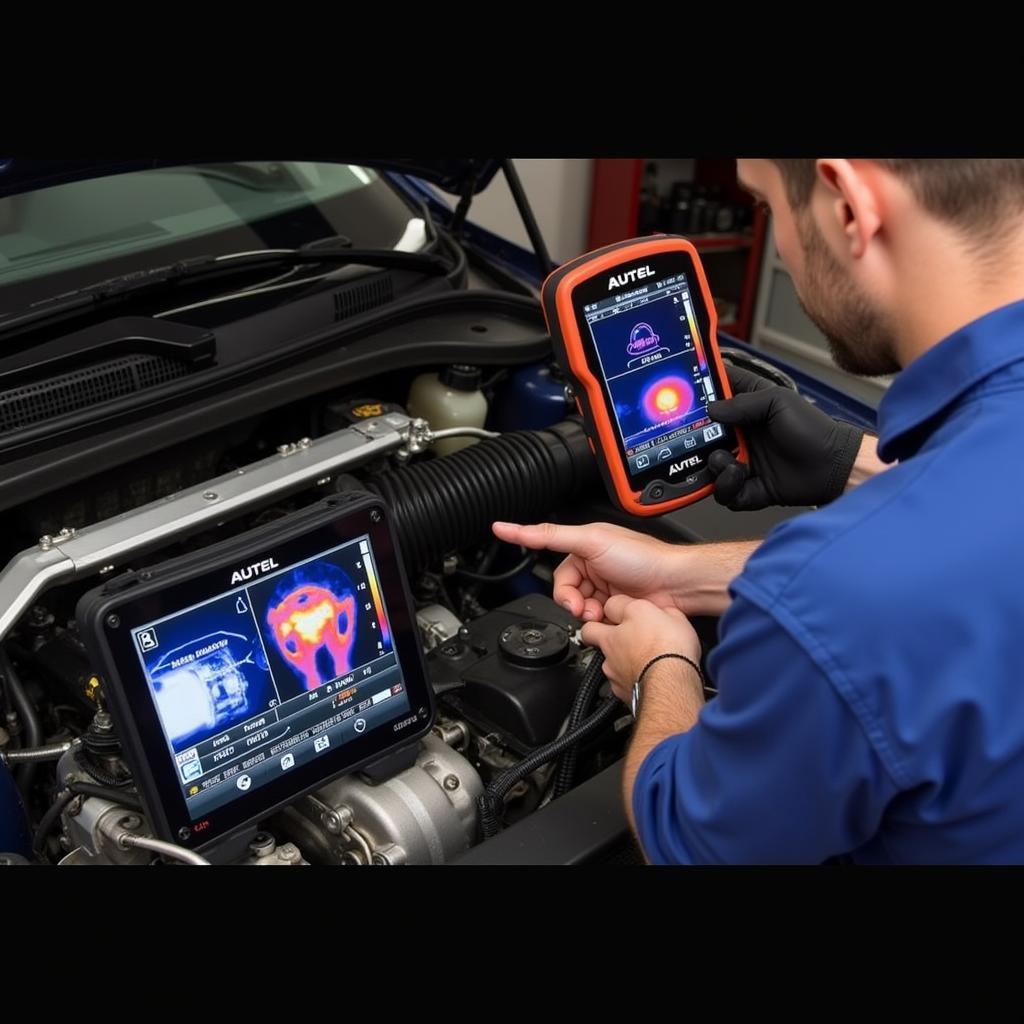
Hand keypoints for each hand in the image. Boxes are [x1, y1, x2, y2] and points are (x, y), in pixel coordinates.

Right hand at [492, 520, 682, 621]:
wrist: (674, 584)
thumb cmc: (642, 557)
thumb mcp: (591, 541)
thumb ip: (551, 536)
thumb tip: (514, 529)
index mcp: (586, 546)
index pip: (557, 570)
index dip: (556, 581)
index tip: (538, 584)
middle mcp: (595, 566)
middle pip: (567, 592)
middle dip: (574, 602)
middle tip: (584, 606)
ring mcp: (606, 587)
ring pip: (581, 608)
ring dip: (588, 613)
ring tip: (601, 612)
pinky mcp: (616, 607)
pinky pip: (597, 619)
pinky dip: (601, 621)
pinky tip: (612, 616)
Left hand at [580, 595, 700, 702]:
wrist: (671, 686)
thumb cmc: (672, 651)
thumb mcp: (676, 617)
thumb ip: (663, 613)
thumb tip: (665, 614)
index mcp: (628, 618)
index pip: (611, 605)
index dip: (619, 608)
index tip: (629, 612)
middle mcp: (612, 642)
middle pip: (592, 631)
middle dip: (599, 631)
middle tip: (617, 633)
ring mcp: (612, 667)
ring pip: (604, 657)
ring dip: (617, 658)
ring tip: (640, 660)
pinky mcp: (617, 688)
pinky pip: (617, 680)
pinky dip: (627, 678)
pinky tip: (643, 678)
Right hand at [706, 364, 863, 509]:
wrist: (833, 467)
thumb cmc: (813, 430)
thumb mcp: (779, 402)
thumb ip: (744, 402)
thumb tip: (711, 409)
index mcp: (746, 410)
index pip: (715, 396)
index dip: (698, 393)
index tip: (685, 393)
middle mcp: (740, 436)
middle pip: (702, 437)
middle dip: (695, 440)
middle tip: (696, 439)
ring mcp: (742, 462)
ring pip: (710, 468)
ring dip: (714, 466)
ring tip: (728, 463)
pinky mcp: (747, 488)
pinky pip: (725, 493)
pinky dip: (728, 488)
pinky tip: (741, 477)